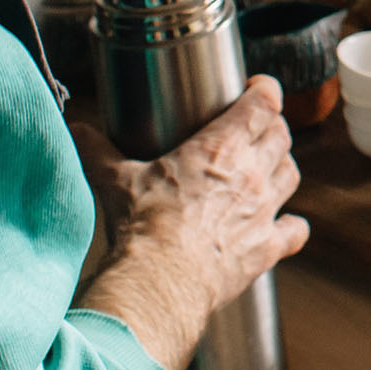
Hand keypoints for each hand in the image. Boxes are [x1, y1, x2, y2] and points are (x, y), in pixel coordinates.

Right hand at [71, 77, 309, 369]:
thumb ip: (97, 150)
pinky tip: (285, 225)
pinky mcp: (267, 248)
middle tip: (259, 127)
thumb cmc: (143, 227)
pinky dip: (292, 226)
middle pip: (281, 137)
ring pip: (291, 175)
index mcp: (220, 148)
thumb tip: (76, 129)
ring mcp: (264, 212)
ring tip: (270, 167)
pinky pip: (294, 231)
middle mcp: (251, 174)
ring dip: (283, 167)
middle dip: (272, 127)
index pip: (262, 104)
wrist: (162, 281)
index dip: (266, 90)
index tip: (260, 88)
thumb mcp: (115, 180)